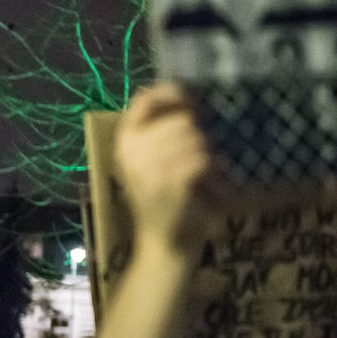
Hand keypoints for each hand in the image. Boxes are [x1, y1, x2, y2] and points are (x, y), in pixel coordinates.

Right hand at [115, 83, 222, 255]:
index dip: (174, 94)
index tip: (194, 103)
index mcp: (123, 142)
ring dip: (209, 152)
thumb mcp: (148, 162)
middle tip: (203, 155)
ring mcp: (148, 167)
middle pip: (180, 119)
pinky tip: (212, 178)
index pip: (145, 100)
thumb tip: (189, 98)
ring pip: (195, 138)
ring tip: (207, 170)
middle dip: (200, 134)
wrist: (164, 243)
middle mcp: (131, 152)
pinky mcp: (170, 183)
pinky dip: (214, 168)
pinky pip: (202, 158)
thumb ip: (158, 131)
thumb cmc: (162, 200)